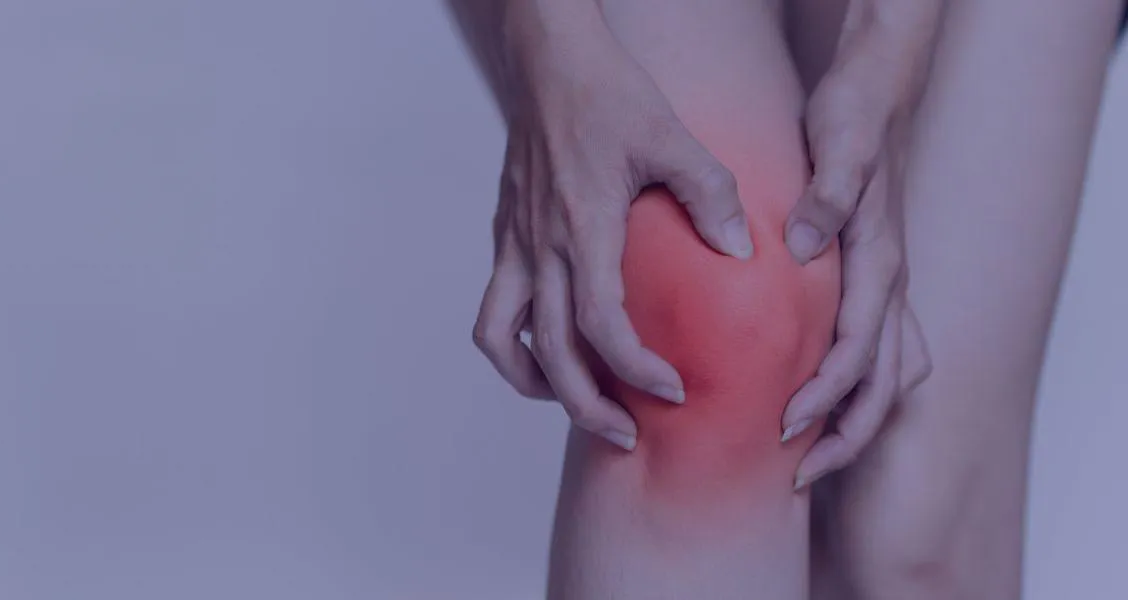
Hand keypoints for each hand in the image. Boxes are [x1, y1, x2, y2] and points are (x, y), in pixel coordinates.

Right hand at [472, 1, 752, 450]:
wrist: (549, 60)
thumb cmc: (609, 94)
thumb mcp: (673, 139)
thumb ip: (709, 197)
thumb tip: (740, 251)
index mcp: (585, 230)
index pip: (603, 328)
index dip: (636, 372)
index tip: (673, 391)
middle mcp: (540, 247)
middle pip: (551, 356)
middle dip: (590, 407)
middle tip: (629, 434)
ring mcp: (515, 244)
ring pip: (502, 339)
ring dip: (536, 383)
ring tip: (575, 402)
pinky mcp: (505, 235)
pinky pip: (496, 308)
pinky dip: (517, 343)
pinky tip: (551, 345)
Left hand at [779, 1, 941, 487]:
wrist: (871, 99)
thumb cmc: (851, 124)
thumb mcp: (839, 148)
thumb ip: (827, 197)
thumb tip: (804, 248)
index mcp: (880, 263)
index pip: (858, 349)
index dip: (825, 394)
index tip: (785, 426)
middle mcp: (890, 285)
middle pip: (882, 383)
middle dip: (842, 436)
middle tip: (795, 477)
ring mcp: (887, 289)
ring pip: (886, 377)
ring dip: (853, 425)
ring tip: (808, 463)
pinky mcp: (873, 286)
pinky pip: (878, 355)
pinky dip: (857, 391)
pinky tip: (820, 407)